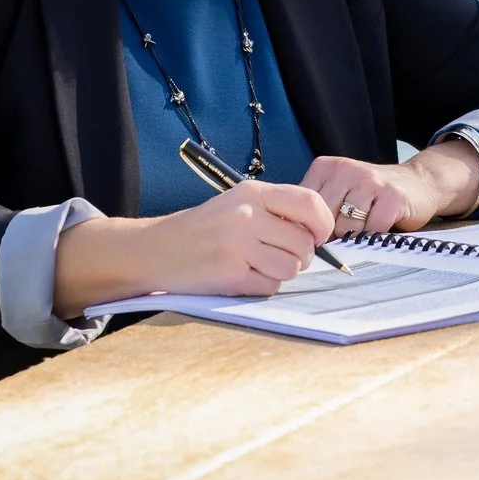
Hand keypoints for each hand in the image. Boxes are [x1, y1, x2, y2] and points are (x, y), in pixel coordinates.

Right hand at [53, 180, 333, 314]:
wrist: (156, 249)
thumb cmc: (204, 228)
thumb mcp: (239, 203)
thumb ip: (275, 211)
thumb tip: (318, 233)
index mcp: (253, 192)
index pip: (311, 202)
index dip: (323, 224)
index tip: (318, 237)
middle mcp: (248, 215)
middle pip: (304, 243)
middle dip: (300, 256)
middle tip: (278, 256)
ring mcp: (238, 245)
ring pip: (291, 268)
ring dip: (281, 273)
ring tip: (258, 266)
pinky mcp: (230, 274)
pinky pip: (270, 287)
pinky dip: (263, 286)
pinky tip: (243, 277)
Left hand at [304, 144, 478, 238]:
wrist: (418, 183)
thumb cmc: (372, 198)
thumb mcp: (338, 194)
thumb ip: (315, 211)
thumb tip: (294, 240)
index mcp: (325, 168)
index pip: (303, 210)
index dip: (312, 230)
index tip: (323, 237)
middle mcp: (344, 169)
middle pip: (324, 221)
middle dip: (335, 236)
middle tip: (348, 235)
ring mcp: (370, 180)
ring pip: (347, 227)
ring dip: (357, 237)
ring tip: (366, 227)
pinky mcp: (392, 195)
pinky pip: (373, 230)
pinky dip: (376, 237)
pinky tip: (383, 225)